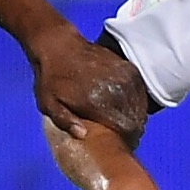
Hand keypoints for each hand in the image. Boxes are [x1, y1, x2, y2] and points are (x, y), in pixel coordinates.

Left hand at [35, 32, 150, 144]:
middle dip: (132, 129)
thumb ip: (63, 121)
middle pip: (137, 119)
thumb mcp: (47, 103)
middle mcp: (115, 89)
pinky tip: (126, 106)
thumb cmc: (51, 78)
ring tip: (125, 121)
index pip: (127, 128)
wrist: (59, 46)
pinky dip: (137, 101)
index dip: (127, 139)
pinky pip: (141, 92)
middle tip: (122, 134)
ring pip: (141, 106)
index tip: (120, 144)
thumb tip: (83, 135)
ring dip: (136, 115)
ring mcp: (125, 77)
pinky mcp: (129, 68)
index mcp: (97, 101)